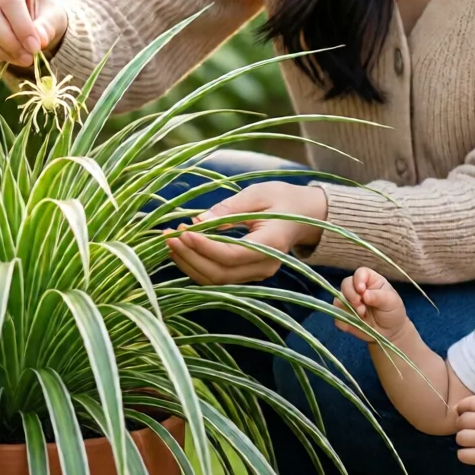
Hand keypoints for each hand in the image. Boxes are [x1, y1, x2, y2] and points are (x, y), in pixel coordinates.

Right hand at [0, 0, 68, 68]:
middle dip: (8, 41)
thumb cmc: (43, 15)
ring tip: (17, 59)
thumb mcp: (53, 17)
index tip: (35, 47)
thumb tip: (39, 40)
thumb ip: (47, 26)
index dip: (22, 27)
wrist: (30, 22)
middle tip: (27, 57)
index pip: (9, 0)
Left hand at [163, 180, 327, 285]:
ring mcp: (257, 274)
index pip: (232, 255)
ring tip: (170, 243)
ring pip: (216, 280)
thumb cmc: (283, 199)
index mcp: (272, 244)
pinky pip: (219, 277)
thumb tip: (198, 220)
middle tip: (169, 236)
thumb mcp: (258, 194)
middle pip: (220, 273)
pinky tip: (182, 250)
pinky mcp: (248, 274)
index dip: (204, 247)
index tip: (183, 231)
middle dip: (190, 257)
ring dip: (189, 264)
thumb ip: (230, 208)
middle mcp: (265, 266)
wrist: (306, 215)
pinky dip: (197, 266)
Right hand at [335, 267, 409, 343]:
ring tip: (361, 315)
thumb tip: (365, 294)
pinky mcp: (345, 315)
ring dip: (347, 307)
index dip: (358, 280)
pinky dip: (342, 320)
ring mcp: (349, 302)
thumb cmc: (393, 311)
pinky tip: (355, 324)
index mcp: (370, 280)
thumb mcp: (391, 302)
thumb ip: (378, 297)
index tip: (362, 290)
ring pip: (338, 299)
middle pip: (345, 284)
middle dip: (351, 295)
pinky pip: (337, 315)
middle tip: (360, 306)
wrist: (390, 332)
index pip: (360, 273)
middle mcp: (357, 289)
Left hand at [455, 395, 474, 473]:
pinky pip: (463, 455)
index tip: (462, 413)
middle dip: (461, 424)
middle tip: (468, 428)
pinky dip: (464, 454)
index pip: (469, 402)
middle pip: (462, 420)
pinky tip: (471, 452)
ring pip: (461, 437)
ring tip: (470, 441)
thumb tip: (457, 408)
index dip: (461, 407)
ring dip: (462, 439)